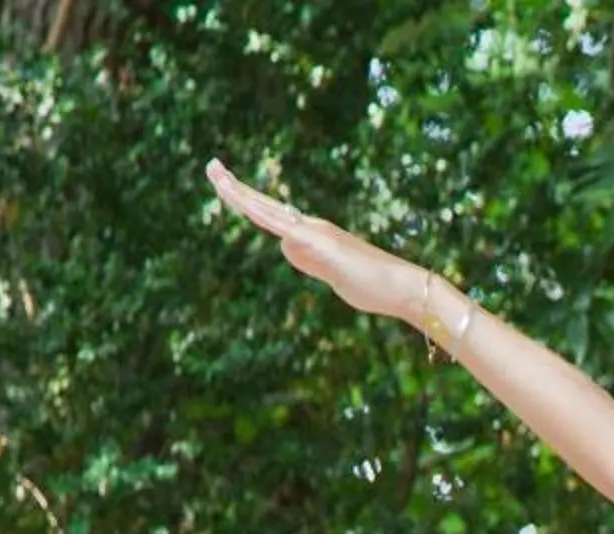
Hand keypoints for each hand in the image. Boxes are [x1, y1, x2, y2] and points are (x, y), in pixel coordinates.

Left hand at [206, 158, 434, 324]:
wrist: (402, 287)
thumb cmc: (373, 286)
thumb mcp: (332, 276)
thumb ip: (309, 261)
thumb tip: (285, 246)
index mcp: (314, 234)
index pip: (274, 216)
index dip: (249, 201)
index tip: (229, 187)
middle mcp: (313, 226)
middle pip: (266, 205)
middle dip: (236, 188)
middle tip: (211, 166)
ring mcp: (316, 232)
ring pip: (268, 212)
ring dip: (240, 196)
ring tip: (217, 176)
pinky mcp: (320, 243)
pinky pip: (283, 227)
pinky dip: (260, 213)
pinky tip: (241, 203)